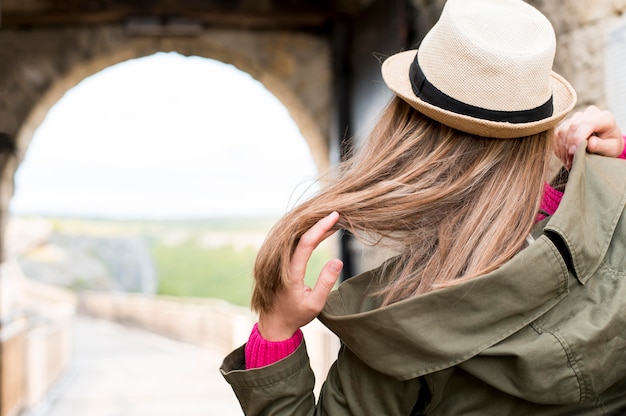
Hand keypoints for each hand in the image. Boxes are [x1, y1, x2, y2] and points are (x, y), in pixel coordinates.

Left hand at [258, 212, 342, 340]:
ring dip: (313, 226)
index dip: (320, 227)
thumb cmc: (296, 315)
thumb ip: (325, 283)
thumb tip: (337, 260)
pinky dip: (308, 234)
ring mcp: (279, 260)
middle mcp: (282, 262)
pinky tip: (320, 231)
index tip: (334, 216)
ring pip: (296, 236)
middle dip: (318, 222)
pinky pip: (294, 242)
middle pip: (300, 234)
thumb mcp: (315, 304)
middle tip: (336, 214)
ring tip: (331, 219)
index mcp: (291, 272)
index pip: (305, 242)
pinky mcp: (281, 261)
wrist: (274, 322)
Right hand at [555, 105, 623, 168]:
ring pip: (563, 130)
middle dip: (569, 145)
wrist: (605, 143)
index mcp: (604, 118)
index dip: (578, 138)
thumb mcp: (611, 149)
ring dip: (563, 147)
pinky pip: (557, 134)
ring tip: (569, 159)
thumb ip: (602, 146)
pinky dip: (558, 146)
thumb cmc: (610, 146)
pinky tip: (565, 154)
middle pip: (572, 126)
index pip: (587, 123)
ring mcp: (577, 117)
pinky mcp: (567, 122)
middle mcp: (590, 113)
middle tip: (571, 160)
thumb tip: (591, 142)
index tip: (573, 152)